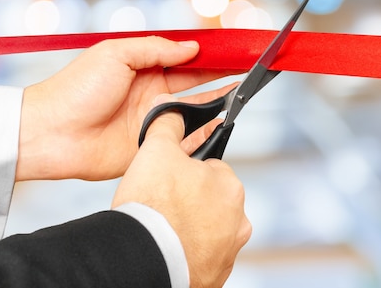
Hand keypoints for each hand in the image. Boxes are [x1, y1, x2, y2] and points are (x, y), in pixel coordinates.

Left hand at [17, 36, 234, 180]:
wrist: (51, 133)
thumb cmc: (76, 88)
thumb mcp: (115, 54)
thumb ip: (155, 49)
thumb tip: (191, 47)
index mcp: (144, 70)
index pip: (185, 60)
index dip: (209, 56)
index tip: (232, 52)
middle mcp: (153, 95)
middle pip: (196, 85)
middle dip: (221, 77)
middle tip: (247, 72)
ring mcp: (153, 121)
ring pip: (194, 111)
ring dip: (217, 102)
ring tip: (240, 94)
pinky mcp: (151, 147)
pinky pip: (184, 139)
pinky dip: (203, 133)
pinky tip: (220, 123)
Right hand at [112, 94, 251, 287]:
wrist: (142, 259)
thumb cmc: (153, 207)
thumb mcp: (156, 151)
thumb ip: (167, 126)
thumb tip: (170, 109)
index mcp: (230, 186)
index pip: (210, 170)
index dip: (185, 173)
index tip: (167, 182)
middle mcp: (238, 220)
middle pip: (210, 201)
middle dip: (190, 201)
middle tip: (162, 206)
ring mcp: (228, 251)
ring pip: (207, 231)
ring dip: (190, 229)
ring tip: (163, 229)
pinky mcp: (214, 276)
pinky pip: (201, 257)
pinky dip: (187, 253)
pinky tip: (168, 248)